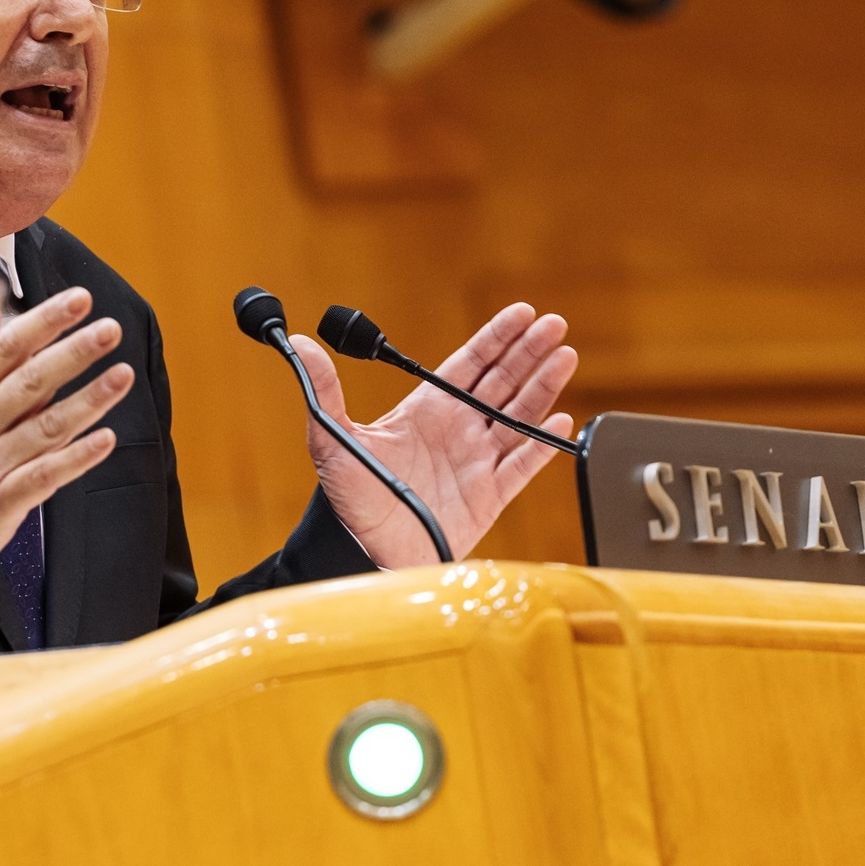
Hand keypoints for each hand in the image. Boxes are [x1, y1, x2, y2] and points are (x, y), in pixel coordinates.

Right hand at [0, 285, 130, 582]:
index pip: (7, 349)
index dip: (43, 321)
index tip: (79, 299)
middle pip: (29, 381)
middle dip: (72, 352)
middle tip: (110, 329)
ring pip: (44, 426)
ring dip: (87, 400)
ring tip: (123, 375)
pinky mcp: (2, 501)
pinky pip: (43, 476)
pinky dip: (75, 458)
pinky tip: (106, 440)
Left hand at [293, 304, 577, 567]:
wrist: (363, 552)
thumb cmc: (349, 497)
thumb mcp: (332, 436)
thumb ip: (324, 390)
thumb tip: (300, 345)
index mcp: (427, 411)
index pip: (470, 363)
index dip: (497, 337)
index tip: (522, 313)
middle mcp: (457, 431)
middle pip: (503, 382)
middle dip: (529, 352)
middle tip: (554, 324)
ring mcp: (476, 463)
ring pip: (519, 416)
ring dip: (542, 387)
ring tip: (564, 357)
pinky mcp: (488, 497)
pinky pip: (522, 467)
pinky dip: (542, 446)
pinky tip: (561, 423)